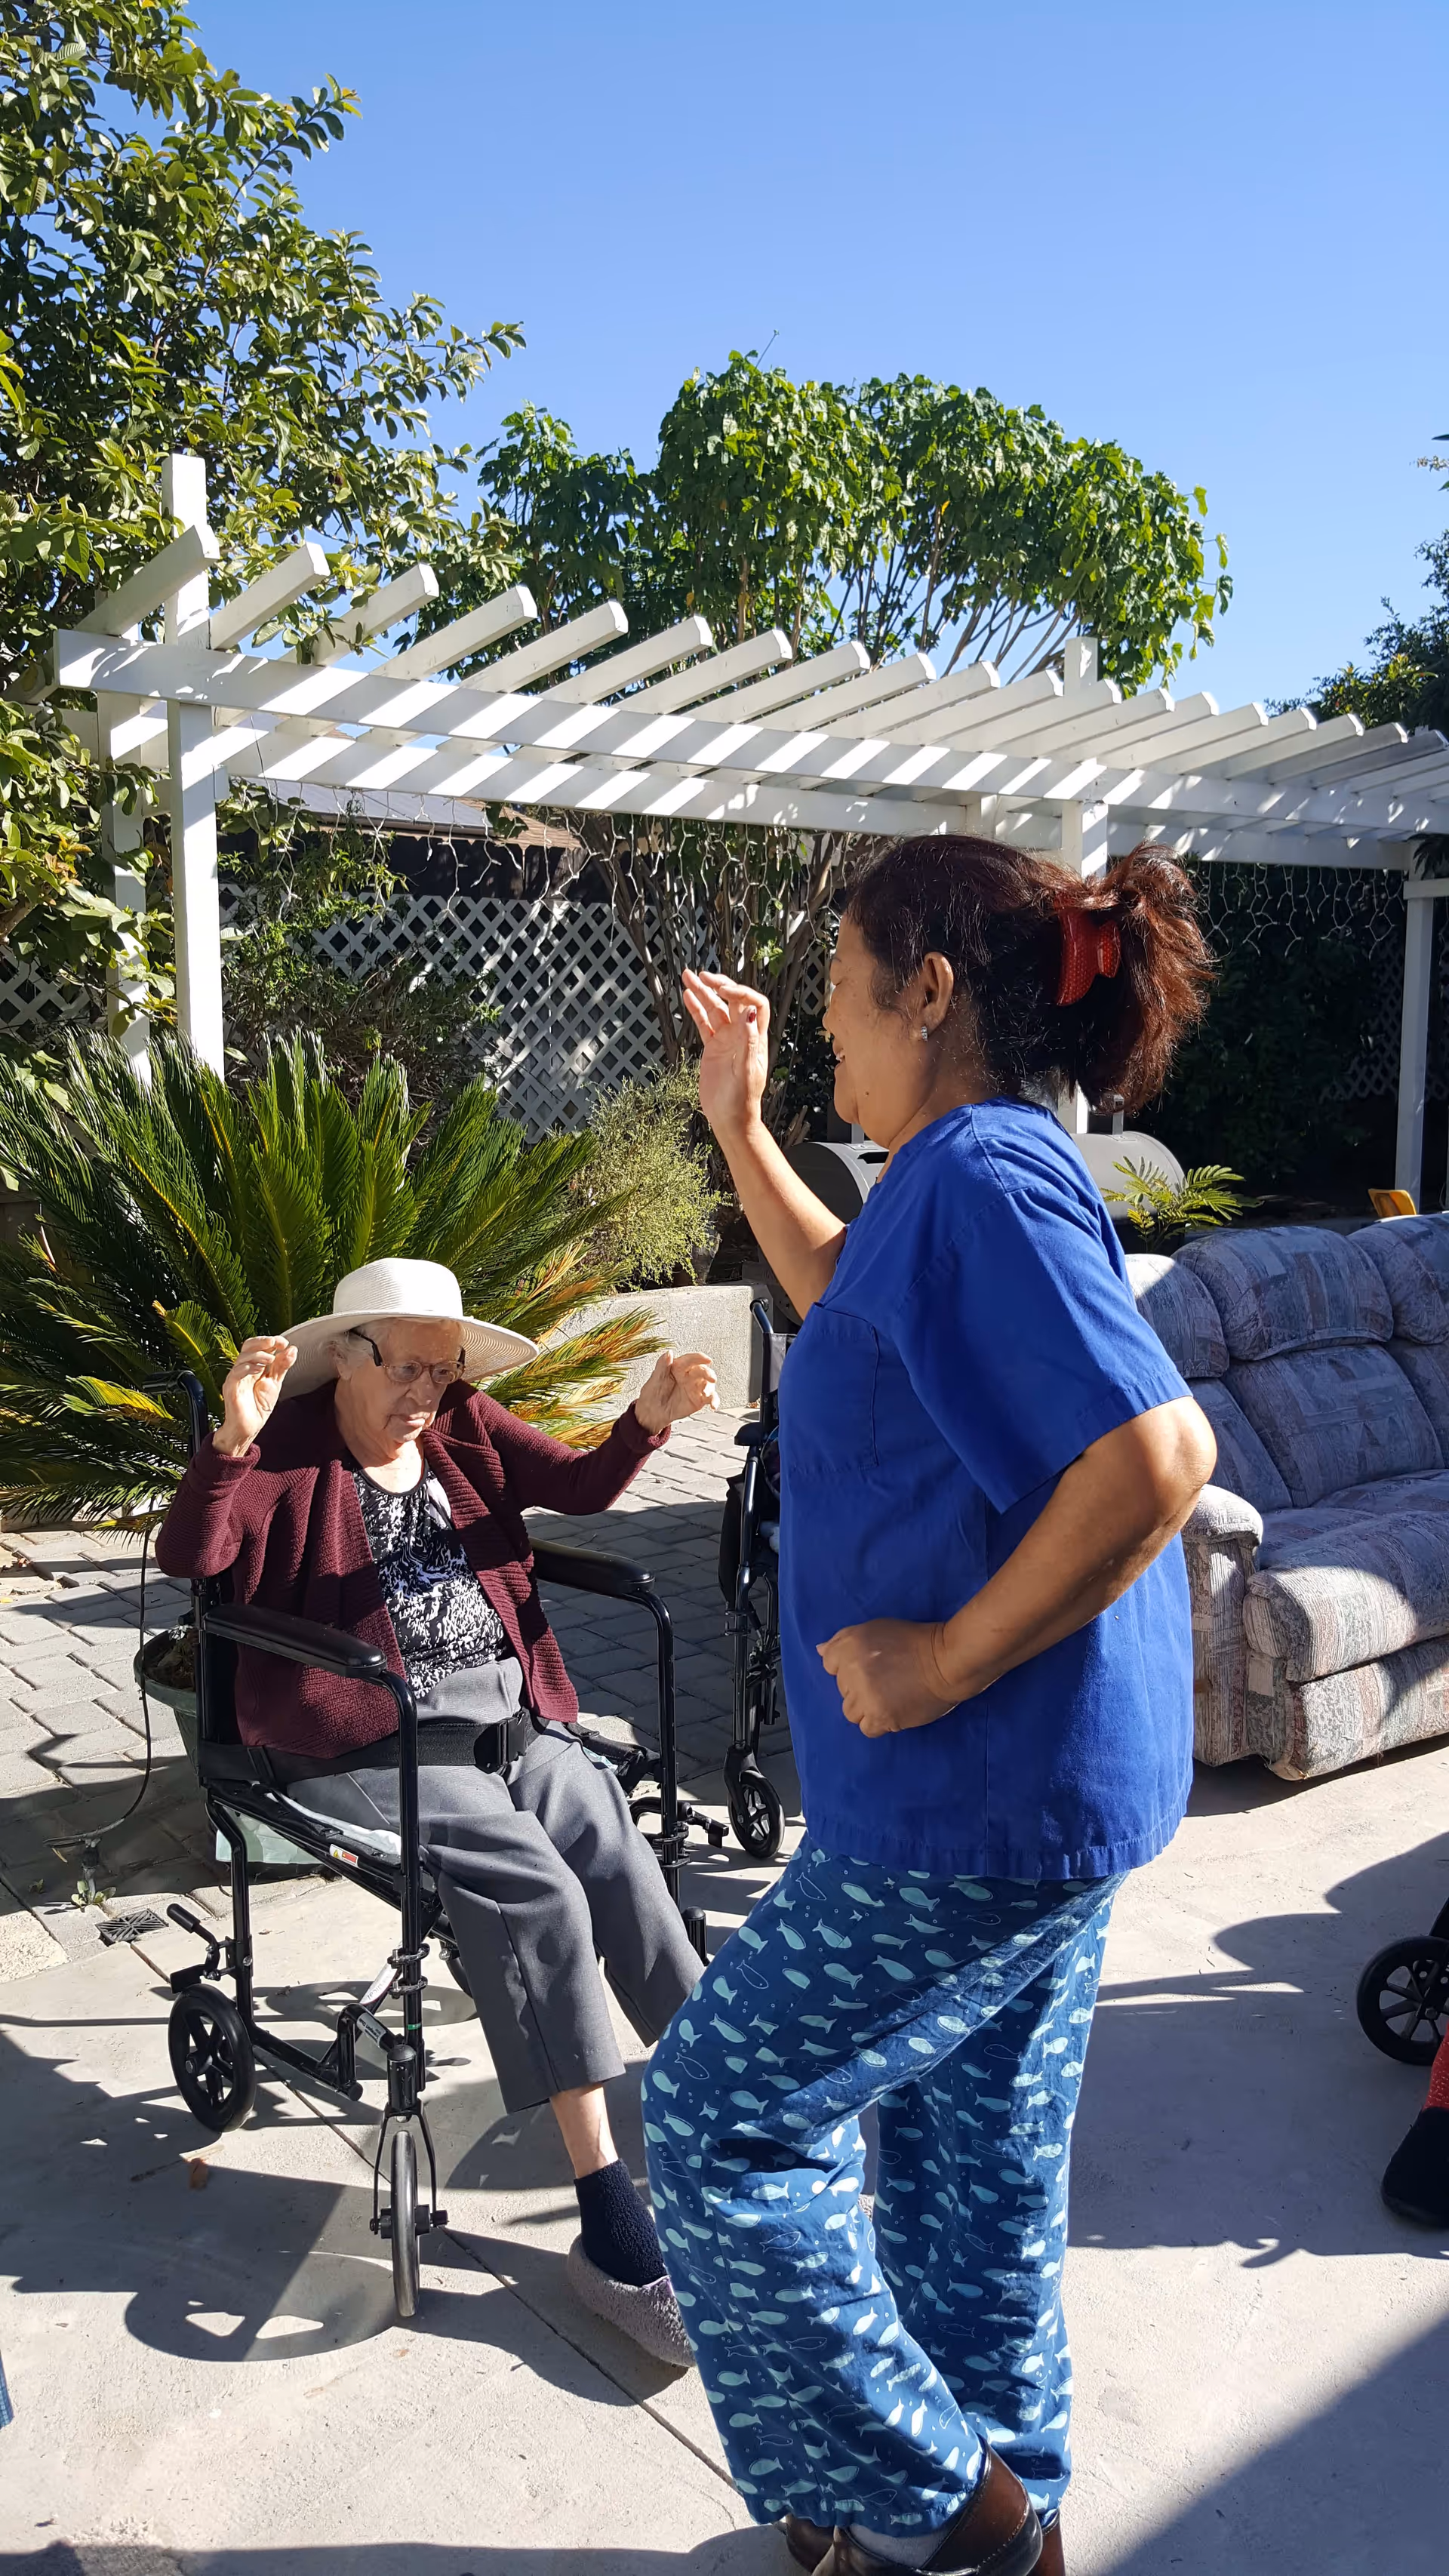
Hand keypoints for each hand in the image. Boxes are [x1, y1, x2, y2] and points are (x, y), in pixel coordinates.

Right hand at [215, 1334, 296, 1456]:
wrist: (249, 1428)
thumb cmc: (258, 1408)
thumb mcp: (274, 1384)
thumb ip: (282, 1367)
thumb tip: (292, 1349)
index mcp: (253, 1367)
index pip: (258, 1347)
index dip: (271, 1341)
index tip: (284, 1343)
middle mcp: (243, 1370)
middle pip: (248, 1347)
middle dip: (262, 1342)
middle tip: (275, 1342)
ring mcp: (236, 1378)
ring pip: (242, 1358)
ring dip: (258, 1355)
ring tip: (270, 1359)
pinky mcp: (231, 1388)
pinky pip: (235, 1374)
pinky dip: (246, 1368)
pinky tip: (257, 1369)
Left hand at [633, 1348, 719, 1434]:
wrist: (653, 1412)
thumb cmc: (653, 1393)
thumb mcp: (655, 1378)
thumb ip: (662, 1365)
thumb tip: (669, 1353)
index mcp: (679, 1367)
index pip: (691, 1360)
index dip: (700, 1358)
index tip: (707, 1359)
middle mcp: (689, 1375)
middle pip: (702, 1371)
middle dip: (708, 1373)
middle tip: (710, 1378)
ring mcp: (695, 1387)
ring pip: (708, 1384)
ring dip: (710, 1388)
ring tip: (706, 1393)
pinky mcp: (700, 1399)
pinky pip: (710, 1398)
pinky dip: (714, 1401)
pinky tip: (713, 1405)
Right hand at [681, 968, 770, 1141]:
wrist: (730, 1118)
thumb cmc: (742, 1100)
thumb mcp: (746, 1071)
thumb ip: (747, 1041)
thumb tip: (749, 1012)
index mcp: (755, 1037)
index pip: (754, 1004)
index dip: (741, 992)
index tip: (723, 990)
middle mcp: (742, 1034)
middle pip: (733, 1001)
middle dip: (719, 985)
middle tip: (703, 975)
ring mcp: (726, 1039)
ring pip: (715, 1009)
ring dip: (703, 992)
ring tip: (688, 976)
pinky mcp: (713, 1047)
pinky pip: (704, 1023)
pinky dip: (696, 1009)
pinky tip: (687, 996)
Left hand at [818, 1617, 962, 1737]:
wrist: (946, 1661)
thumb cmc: (915, 1641)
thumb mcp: (877, 1628)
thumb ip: (845, 1639)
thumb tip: (819, 1650)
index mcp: (849, 1645)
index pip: (829, 1664)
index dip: (848, 1667)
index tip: (869, 1666)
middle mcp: (852, 1671)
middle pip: (842, 1689)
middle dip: (858, 1686)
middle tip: (885, 1680)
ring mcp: (865, 1696)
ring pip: (850, 1711)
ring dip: (866, 1707)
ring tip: (888, 1697)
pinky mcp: (880, 1716)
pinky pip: (866, 1728)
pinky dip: (877, 1722)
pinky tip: (892, 1711)